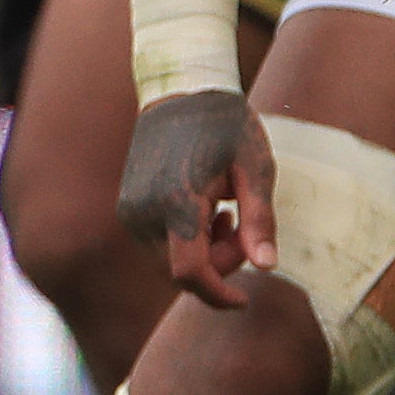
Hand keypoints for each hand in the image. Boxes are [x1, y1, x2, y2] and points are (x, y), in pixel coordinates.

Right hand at [116, 89, 274, 307]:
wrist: (181, 93)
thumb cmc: (227, 127)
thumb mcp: (256, 169)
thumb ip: (260, 220)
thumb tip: (267, 267)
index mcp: (178, 200)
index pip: (189, 272)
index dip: (217, 294)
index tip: (244, 301)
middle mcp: (144, 210)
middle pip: (181, 272)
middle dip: (219, 265)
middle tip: (244, 228)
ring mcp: (130, 210)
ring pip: (168, 262)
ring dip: (203, 254)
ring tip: (227, 215)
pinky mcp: (126, 207)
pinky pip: (157, 246)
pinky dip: (185, 242)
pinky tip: (207, 212)